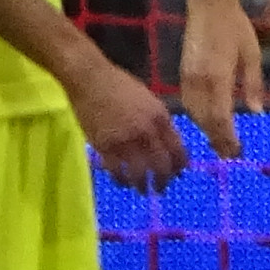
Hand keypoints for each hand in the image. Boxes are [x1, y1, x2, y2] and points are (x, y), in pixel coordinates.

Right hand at [68, 54, 184, 191]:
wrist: (90, 80)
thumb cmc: (120, 86)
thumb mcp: (149, 100)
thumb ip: (159, 121)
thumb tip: (167, 142)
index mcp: (161, 119)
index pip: (177, 149)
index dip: (179, 165)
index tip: (178, 173)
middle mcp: (147, 132)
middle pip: (161, 165)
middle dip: (164, 181)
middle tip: (161, 189)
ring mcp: (126, 141)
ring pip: (140, 173)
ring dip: (143, 185)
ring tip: (142, 190)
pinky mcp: (105, 146)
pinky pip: (117, 171)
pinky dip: (121, 180)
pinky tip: (122, 183)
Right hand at [177, 0, 263, 156]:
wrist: (207, 5)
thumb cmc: (235, 26)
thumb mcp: (252, 55)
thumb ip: (254, 84)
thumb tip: (257, 112)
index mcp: (218, 76)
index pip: (221, 116)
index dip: (227, 137)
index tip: (237, 151)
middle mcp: (199, 81)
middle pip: (205, 119)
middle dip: (217, 139)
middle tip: (231, 155)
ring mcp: (187, 77)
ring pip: (194, 113)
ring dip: (206, 129)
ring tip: (220, 143)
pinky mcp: (182, 73)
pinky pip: (187, 102)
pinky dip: (197, 116)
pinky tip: (207, 122)